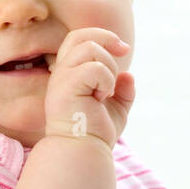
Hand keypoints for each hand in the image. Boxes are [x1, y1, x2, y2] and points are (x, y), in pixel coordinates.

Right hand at [43, 27, 134, 148]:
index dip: (102, 36)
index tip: (123, 50)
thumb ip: (123, 91)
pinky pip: (94, 68)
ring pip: (90, 49)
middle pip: (80, 36)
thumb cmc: (95, 133)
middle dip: (107, 40)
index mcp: (69, 74)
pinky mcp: (65, 88)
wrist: (83, 152)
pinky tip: (102, 98)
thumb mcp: (117, 108)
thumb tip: (128, 75)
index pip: (78, 39)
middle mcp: (61, 73)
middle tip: (124, 54)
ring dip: (108, 66)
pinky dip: (106, 81)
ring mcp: (61, 80)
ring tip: (106, 90)